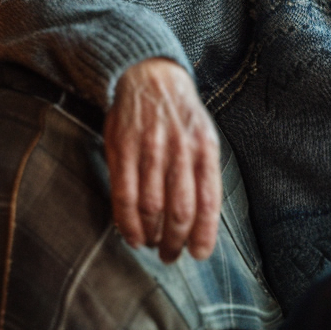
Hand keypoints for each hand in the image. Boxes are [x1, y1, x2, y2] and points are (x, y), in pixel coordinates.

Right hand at [104, 58, 220, 262]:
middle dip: (175, 242)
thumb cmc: (180, 114)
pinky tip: (132, 235)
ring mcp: (149, 149)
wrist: (149, 75)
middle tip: (171, 255)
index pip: (208, 203)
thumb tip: (203, 221)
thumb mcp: (204, 136)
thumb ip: (204, 173)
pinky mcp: (123, 148)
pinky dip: (127, 223)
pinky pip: (124, 195)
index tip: (198, 254)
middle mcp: (179, 150)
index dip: (203, 235)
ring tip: (152, 244)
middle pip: (179, 211)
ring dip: (152, 235)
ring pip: (151, 208)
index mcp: (205, 149)